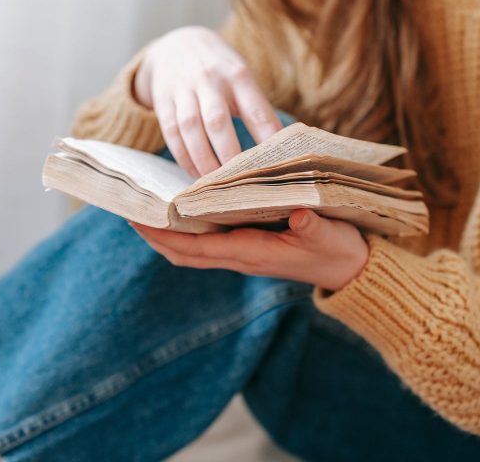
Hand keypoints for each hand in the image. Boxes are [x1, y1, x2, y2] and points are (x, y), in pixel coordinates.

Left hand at [131, 209, 368, 290]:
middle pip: (184, 252)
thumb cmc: (338, 248)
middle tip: (128, 211)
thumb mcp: (329, 234)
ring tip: (145, 210)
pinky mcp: (249, 249)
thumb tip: (298, 213)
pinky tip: (181, 212)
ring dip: (167, 235)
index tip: (139, 218)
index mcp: (252, 252)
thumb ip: (312, 225)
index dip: (165, 235)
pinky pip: (207, 244)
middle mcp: (240, 256)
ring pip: (193, 250)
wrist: (351, 270)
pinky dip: (187, 232)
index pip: (198, 247)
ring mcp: (242, 255)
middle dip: (155, 235)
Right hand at [134, 26, 282, 176]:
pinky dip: (183, 156)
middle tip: (240, 182)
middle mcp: (210, 80)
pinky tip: (194, 173)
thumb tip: (279, 148)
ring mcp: (183, 90)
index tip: (277, 164)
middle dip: (229, 155)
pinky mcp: (163, 100)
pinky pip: (171, 132)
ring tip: (214, 184)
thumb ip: (256, 107)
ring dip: (203, 159)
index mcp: (238, 75)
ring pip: (191, 129)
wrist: (178, 43)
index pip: (256, 110)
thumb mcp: (241, 76)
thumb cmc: (221, 69)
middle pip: (218, 122)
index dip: (267, 138)